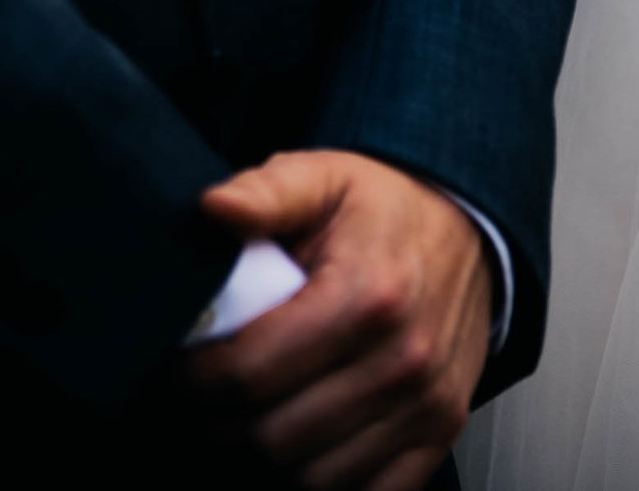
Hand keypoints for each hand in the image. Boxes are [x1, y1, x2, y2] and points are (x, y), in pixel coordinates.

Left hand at [188, 151, 490, 490]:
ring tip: (235, 422)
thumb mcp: (323, 178)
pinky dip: (319, 482)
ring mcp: (425, 404)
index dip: (190, 383)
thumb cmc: (385, 209)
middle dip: (214, 427)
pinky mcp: (440, 432)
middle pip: (272, 437)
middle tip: (192, 403)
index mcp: (366, 296)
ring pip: (312, 477)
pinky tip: (292, 449)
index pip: (249, 373)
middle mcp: (402, 360)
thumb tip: (214, 208)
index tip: (170, 372)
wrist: (468, 228)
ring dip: (260, 462)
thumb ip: (266, 192)